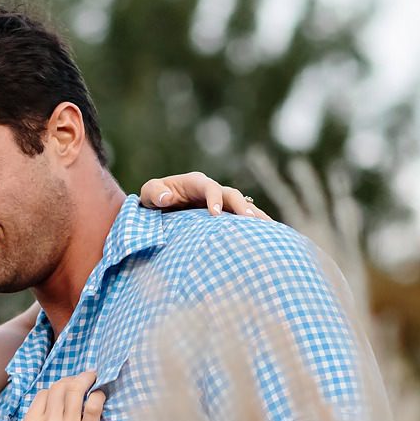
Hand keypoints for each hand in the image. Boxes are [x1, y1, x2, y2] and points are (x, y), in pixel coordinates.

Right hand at [15, 370, 104, 420]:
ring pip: (76, 392)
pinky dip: (97, 397)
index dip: (55, 389)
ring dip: (85, 380)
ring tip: (92, 376)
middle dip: (71, 379)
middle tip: (82, 377)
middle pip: (60, 388)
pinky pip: (94, 408)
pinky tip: (100, 395)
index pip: (43, 394)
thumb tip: (36, 413)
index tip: (64, 389)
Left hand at [138, 171, 268, 218]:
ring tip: (269, 230)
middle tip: (249, 222)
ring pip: (244, 206)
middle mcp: (213, 190)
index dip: (214, 198)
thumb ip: (155, 193)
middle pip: (232, 195)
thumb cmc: (155, 198)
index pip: (210, 187)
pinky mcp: (226, 215)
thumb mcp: (150, 193)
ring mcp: (222, 202)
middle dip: (241, 207)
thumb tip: (167, 198)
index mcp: (196, 182)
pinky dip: (256, 226)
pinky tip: (269, 238)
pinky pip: (244, 218)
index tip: (215, 215)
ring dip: (255, 216)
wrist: (160, 208)